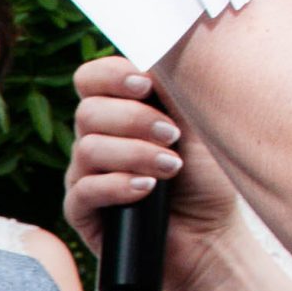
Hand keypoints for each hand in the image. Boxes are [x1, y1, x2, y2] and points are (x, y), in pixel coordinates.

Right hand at [62, 57, 237, 278]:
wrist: (210, 237)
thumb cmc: (206, 179)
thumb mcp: (196, 123)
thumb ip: (171, 87)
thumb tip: (151, 53)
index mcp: (118, 112)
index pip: (91, 79)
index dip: (112, 76)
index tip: (146, 85)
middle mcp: (96, 140)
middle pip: (88, 112)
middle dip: (134, 120)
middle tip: (172, 136)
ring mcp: (85, 175)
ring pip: (88, 149)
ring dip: (135, 154)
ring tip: (171, 168)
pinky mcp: (82, 212)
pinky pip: (85, 190)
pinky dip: (119, 185)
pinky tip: (147, 189)